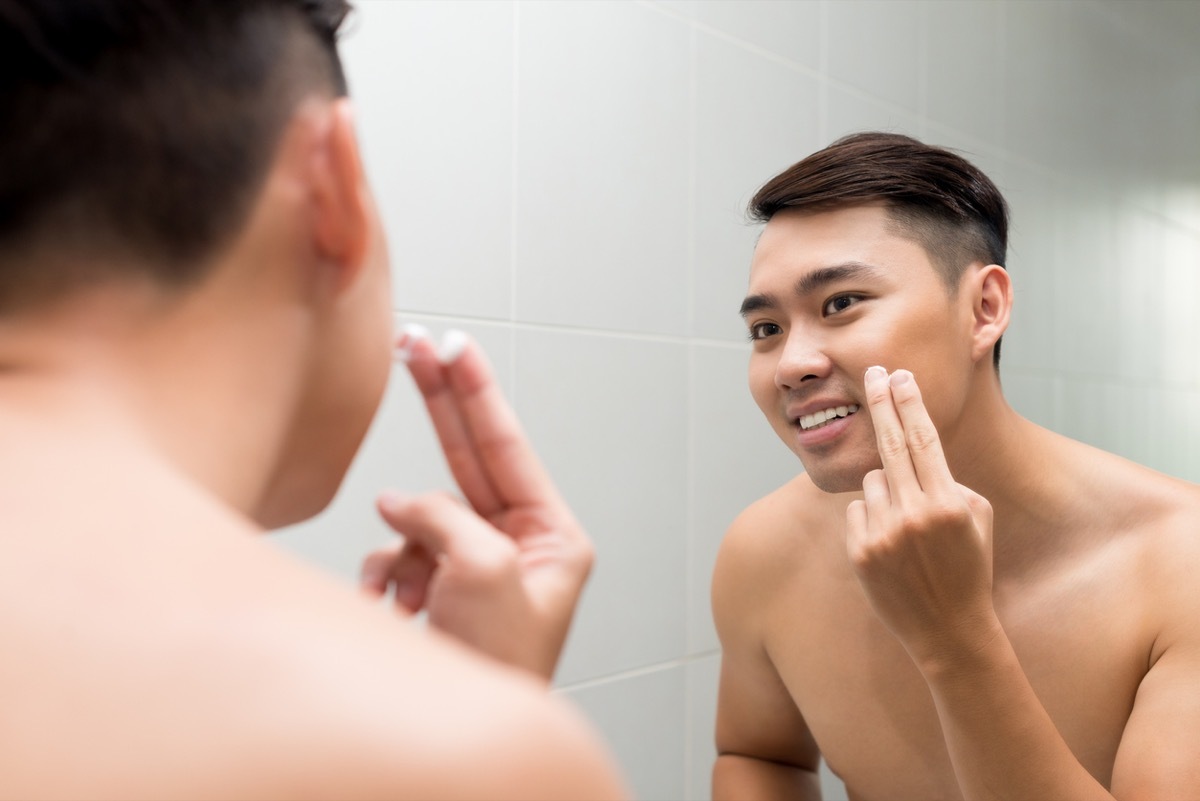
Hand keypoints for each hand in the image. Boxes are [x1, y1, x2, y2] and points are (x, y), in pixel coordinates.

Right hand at [360, 326, 592, 681]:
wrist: (463, 724)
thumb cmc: (502, 667)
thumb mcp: (484, 574)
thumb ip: (444, 518)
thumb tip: (399, 504)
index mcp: (552, 535)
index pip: (507, 445)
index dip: (477, 391)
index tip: (458, 345)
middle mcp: (516, 542)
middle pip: (469, 455)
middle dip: (439, 405)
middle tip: (414, 345)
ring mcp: (474, 562)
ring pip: (420, 518)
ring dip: (403, 549)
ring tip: (410, 593)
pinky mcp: (438, 585)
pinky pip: (400, 554)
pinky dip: (387, 574)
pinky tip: (392, 605)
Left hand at [845, 366, 998, 672]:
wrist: (950, 631)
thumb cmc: (969, 569)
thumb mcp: (978, 521)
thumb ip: (950, 482)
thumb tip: (917, 454)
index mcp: (949, 503)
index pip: (924, 440)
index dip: (910, 403)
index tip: (900, 375)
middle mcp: (914, 515)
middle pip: (890, 443)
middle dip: (882, 403)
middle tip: (874, 373)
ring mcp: (883, 534)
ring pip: (872, 483)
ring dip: (886, 492)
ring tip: (908, 529)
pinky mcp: (860, 552)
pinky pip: (858, 511)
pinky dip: (870, 518)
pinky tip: (891, 547)